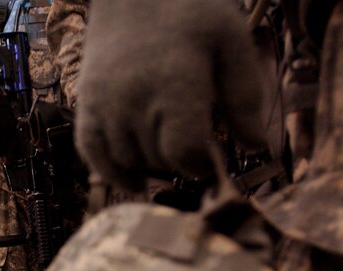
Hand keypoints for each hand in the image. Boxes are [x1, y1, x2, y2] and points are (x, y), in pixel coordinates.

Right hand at [76, 0, 267, 184]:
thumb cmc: (190, 10)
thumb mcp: (231, 42)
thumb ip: (244, 97)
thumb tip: (256, 149)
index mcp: (174, 84)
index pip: (185, 153)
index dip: (203, 165)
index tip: (214, 160)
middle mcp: (133, 99)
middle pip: (158, 161)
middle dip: (180, 165)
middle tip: (193, 152)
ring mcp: (104, 104)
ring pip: (127, 162)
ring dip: (150, 169)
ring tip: (169, 157)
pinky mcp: (86, 104)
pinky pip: (92, 153)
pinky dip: (111, 172)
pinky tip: (133, 181)